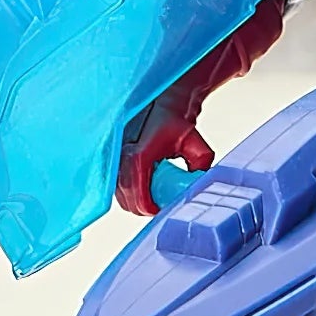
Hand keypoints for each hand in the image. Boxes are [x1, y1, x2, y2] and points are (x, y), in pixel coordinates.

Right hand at [116, 98, 214, 215]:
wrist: (163, 105)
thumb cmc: (176, 123)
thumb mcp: (195, 145)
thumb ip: (200, 165)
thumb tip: (200, 185)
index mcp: (141, 152)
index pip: (136, 187)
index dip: (146, 204)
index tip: (157, 209)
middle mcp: (123, 153)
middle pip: (126, 194)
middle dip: (141, 206)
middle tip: (158, 207)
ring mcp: (116, 156)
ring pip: (119, 191)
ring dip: (133, 200)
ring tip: (151, 199)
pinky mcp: (114, 158)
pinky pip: (116, 183)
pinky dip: (128, 192)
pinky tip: (142, 189)